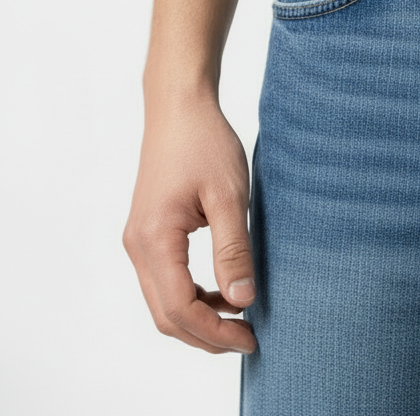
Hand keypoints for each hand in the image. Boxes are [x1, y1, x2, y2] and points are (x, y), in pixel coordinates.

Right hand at [123, 89, 257, 353]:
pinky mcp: (148, 235)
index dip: (215, 331)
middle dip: (206, 335)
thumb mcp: (230, 197)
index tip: (251, 337)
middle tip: (249, 339)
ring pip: (162, 302)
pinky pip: (164, 281)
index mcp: (155, 240)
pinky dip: (191, 298)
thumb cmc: (205, 144)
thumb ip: (234, 249)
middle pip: (165, 315)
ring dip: (198, 319)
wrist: (179, 109)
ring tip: (240, 321)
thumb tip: (242, 299)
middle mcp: (138, 246)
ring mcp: (139, 241)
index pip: (179, 308)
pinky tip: (223, 293)